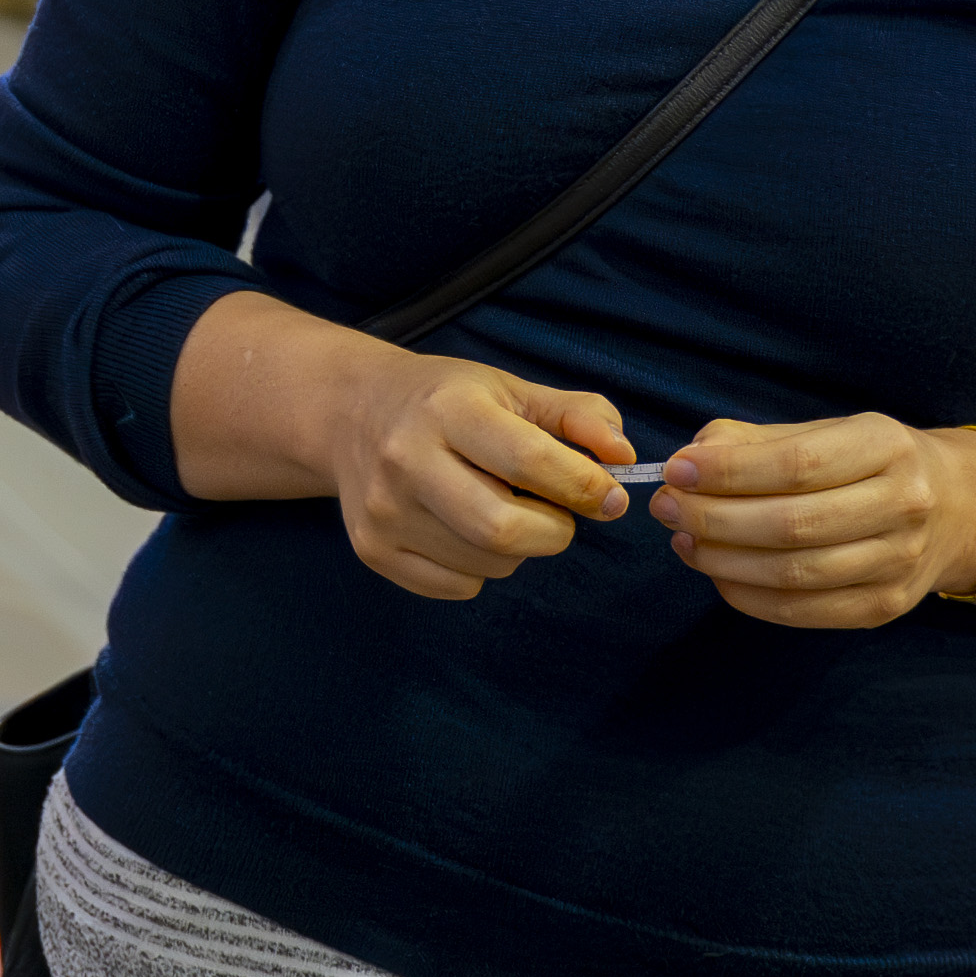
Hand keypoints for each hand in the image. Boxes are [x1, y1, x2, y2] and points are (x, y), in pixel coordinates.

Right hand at [301, 350, 634, 599]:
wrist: (352, 413)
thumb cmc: (447, 400)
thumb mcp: (513, 389)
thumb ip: (578, 417)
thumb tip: (624, 459)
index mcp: (448, 409)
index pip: (529, 461)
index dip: (584, 486)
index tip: (609, 496)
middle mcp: (406, 459)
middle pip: (504, 529)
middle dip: (554, 530)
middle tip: (557, 512)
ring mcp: (384, 511)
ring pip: (489, 564)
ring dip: (520, 549)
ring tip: (504, 510)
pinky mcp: (373, 550)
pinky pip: (459, 586)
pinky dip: (483, 568)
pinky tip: (466, 530)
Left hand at [651, 417, 975, 629]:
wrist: (958, 508)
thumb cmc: (871, 463)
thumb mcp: (828, 432)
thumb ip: (757, 442)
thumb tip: (690, 458)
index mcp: (887, 446)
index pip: (797, 465)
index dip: (729, 471)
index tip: (677, 469)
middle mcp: (904, 505)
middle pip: (792, 524)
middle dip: (714, 517)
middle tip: (667, 507)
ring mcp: (899, 563)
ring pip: (794, 573)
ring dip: (723, 560)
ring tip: (684, 539)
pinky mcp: (885, 608)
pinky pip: (802, 612)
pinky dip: (747, 596)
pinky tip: (718, 573)